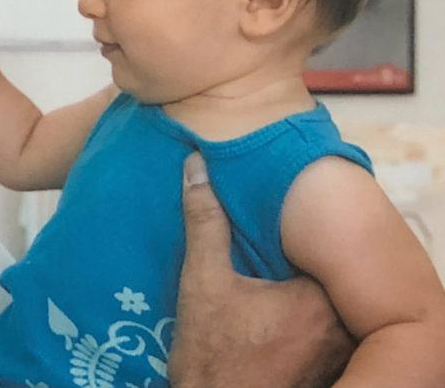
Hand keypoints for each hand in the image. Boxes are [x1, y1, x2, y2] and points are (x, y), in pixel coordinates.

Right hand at [168, 153, 354, 387]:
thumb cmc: (211, 354)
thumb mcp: (201, 281)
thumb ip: (206, 223)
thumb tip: (197, 168)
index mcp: (316, 297)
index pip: (322, 251)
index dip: (298, 242)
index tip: (274, 237)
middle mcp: (338, 328)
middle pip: (327, 278)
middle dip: (301, 268)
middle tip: (268, 263)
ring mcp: (335, 356)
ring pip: (328, 309)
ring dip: (304, 298)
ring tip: (269, 291)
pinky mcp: (324, 374)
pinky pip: (323, 336)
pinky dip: (305, 326)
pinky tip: (273, 324)